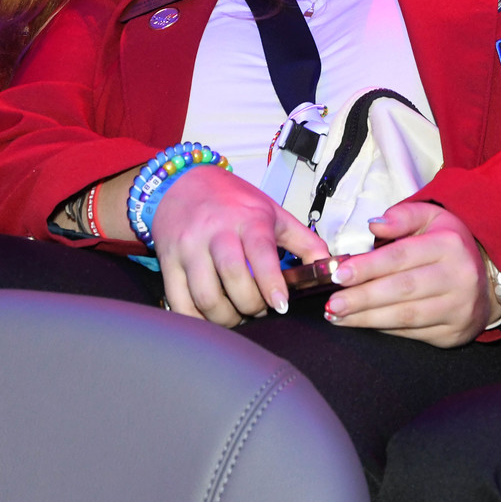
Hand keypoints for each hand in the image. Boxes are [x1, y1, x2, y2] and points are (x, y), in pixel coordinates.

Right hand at [151, 166, 329, 327]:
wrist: (183, 183)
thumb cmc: (233, 201)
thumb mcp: (273, 212)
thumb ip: (305, 241)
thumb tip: (331, 268)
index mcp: (247, 219)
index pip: (260, 253)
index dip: (271, 284)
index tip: (280, 305)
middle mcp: (216, 232)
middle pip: (233, 279)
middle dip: (250, 306)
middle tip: (259, 310)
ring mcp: (189, 247)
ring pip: (205, 295)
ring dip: (225, 317)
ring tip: (237, 315)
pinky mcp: (168, 261)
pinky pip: (179, 301)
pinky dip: (196, 318)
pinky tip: (210, 318)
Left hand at [323, 201, 492, 347]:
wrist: (489, 280)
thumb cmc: (451, 247)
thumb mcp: (432, 219)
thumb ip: (402, 217)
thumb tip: (375, 225)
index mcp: (448, 245)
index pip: (401, 256)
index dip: (368, 267)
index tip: (338, 275)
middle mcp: (458, 277)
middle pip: (402, 289)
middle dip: (362, 298)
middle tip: (332, 303)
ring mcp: (458, 308)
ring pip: (406, 316)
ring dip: (367, 319)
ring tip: (338, 316)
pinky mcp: (454, 333)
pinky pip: (412, 333)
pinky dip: (384, 330)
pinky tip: (363, 324)